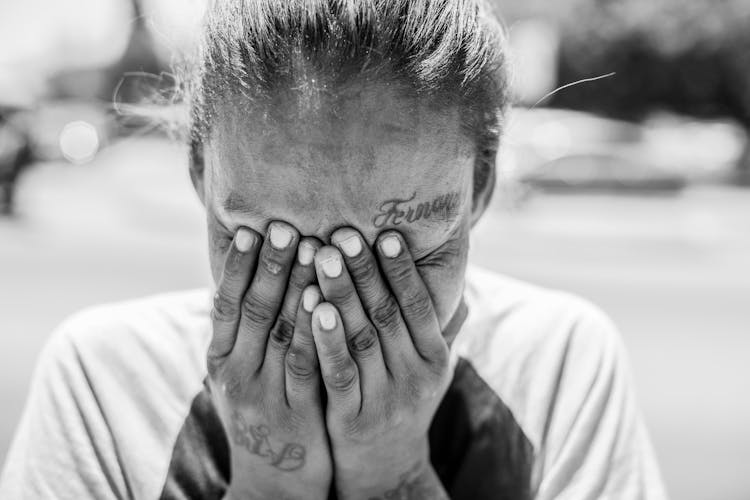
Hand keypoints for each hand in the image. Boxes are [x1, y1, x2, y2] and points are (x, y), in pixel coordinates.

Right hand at [206, 222, 331, 499]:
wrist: (271, 484)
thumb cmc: (261, 415)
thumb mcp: (240, 376)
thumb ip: (242, 335)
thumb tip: (245, 279)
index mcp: (220, 360)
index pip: (227, 304)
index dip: (240, 267)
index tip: (253, 229)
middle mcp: (236, 374)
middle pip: (254, 311)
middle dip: (271, 266)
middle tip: (286, 226)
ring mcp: (265, 395)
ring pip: (281, 333)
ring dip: (297, 289)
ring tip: (313, 249)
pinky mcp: (295, 414)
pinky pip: (306, 366)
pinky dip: (315, 333)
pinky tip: (328, 303)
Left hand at [310, 229, 451, 498]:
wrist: (387, 469)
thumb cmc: (406, 403)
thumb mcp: (432, 369)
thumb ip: (442, 327)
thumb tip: (459, 281)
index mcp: (436, 359)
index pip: (418, 306)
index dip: (402, 270)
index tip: (385, 234)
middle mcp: (415, 377)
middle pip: (387, 315)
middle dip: (364, 271)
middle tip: (343, 233)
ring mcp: (385, 399)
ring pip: (362, 338)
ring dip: (341, 294)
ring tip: (322, 256)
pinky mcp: (353, 418)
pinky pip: (339, 372)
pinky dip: (327, 339)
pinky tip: (313, 308)